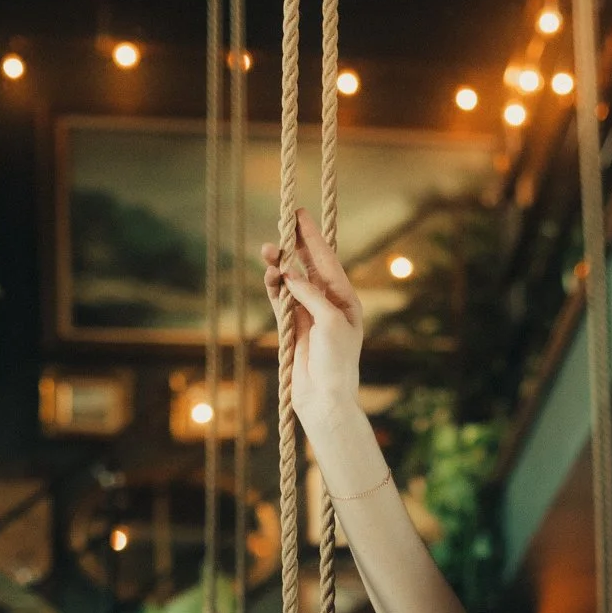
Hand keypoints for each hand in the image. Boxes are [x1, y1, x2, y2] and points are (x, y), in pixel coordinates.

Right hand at [261, 208, 363, 424]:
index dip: (312, 237)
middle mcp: (327, 303)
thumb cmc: (336, 361)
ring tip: (267, 251)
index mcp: (345, 299)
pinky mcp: (292, 327)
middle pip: (309, 265)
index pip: (327, 260)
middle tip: (283, 220)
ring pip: (291, 281)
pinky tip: (269, 275)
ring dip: (279, 265)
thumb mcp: (329, 322)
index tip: (299, 215)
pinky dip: (274, 286)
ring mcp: (308, 314)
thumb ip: (310, 294)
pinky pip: (281, 299)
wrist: (324, 398)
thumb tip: (290, 273)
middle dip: (295, 244)